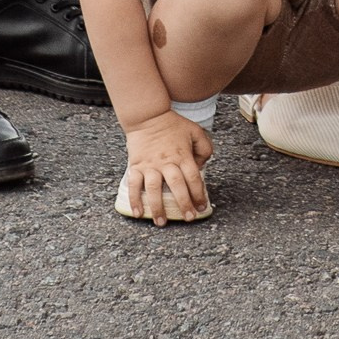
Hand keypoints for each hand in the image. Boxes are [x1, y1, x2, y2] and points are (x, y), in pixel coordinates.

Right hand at [121, 110, 212, 224]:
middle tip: (188, 218)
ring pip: (154, 189)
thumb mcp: (195, 130)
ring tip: (161, 222)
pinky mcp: (136, 166)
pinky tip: (138, 213)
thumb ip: (204, 147)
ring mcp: (150, 165)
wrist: (148, 115)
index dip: (199, 194)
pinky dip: (134, 200)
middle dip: (184, 204)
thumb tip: (202, 166)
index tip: (202, 207)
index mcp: (182, 155)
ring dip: (158, 207)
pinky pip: (134, 185)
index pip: (193, 178)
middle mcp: (167, 162)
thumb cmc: (173, 124)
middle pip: (177, 185)